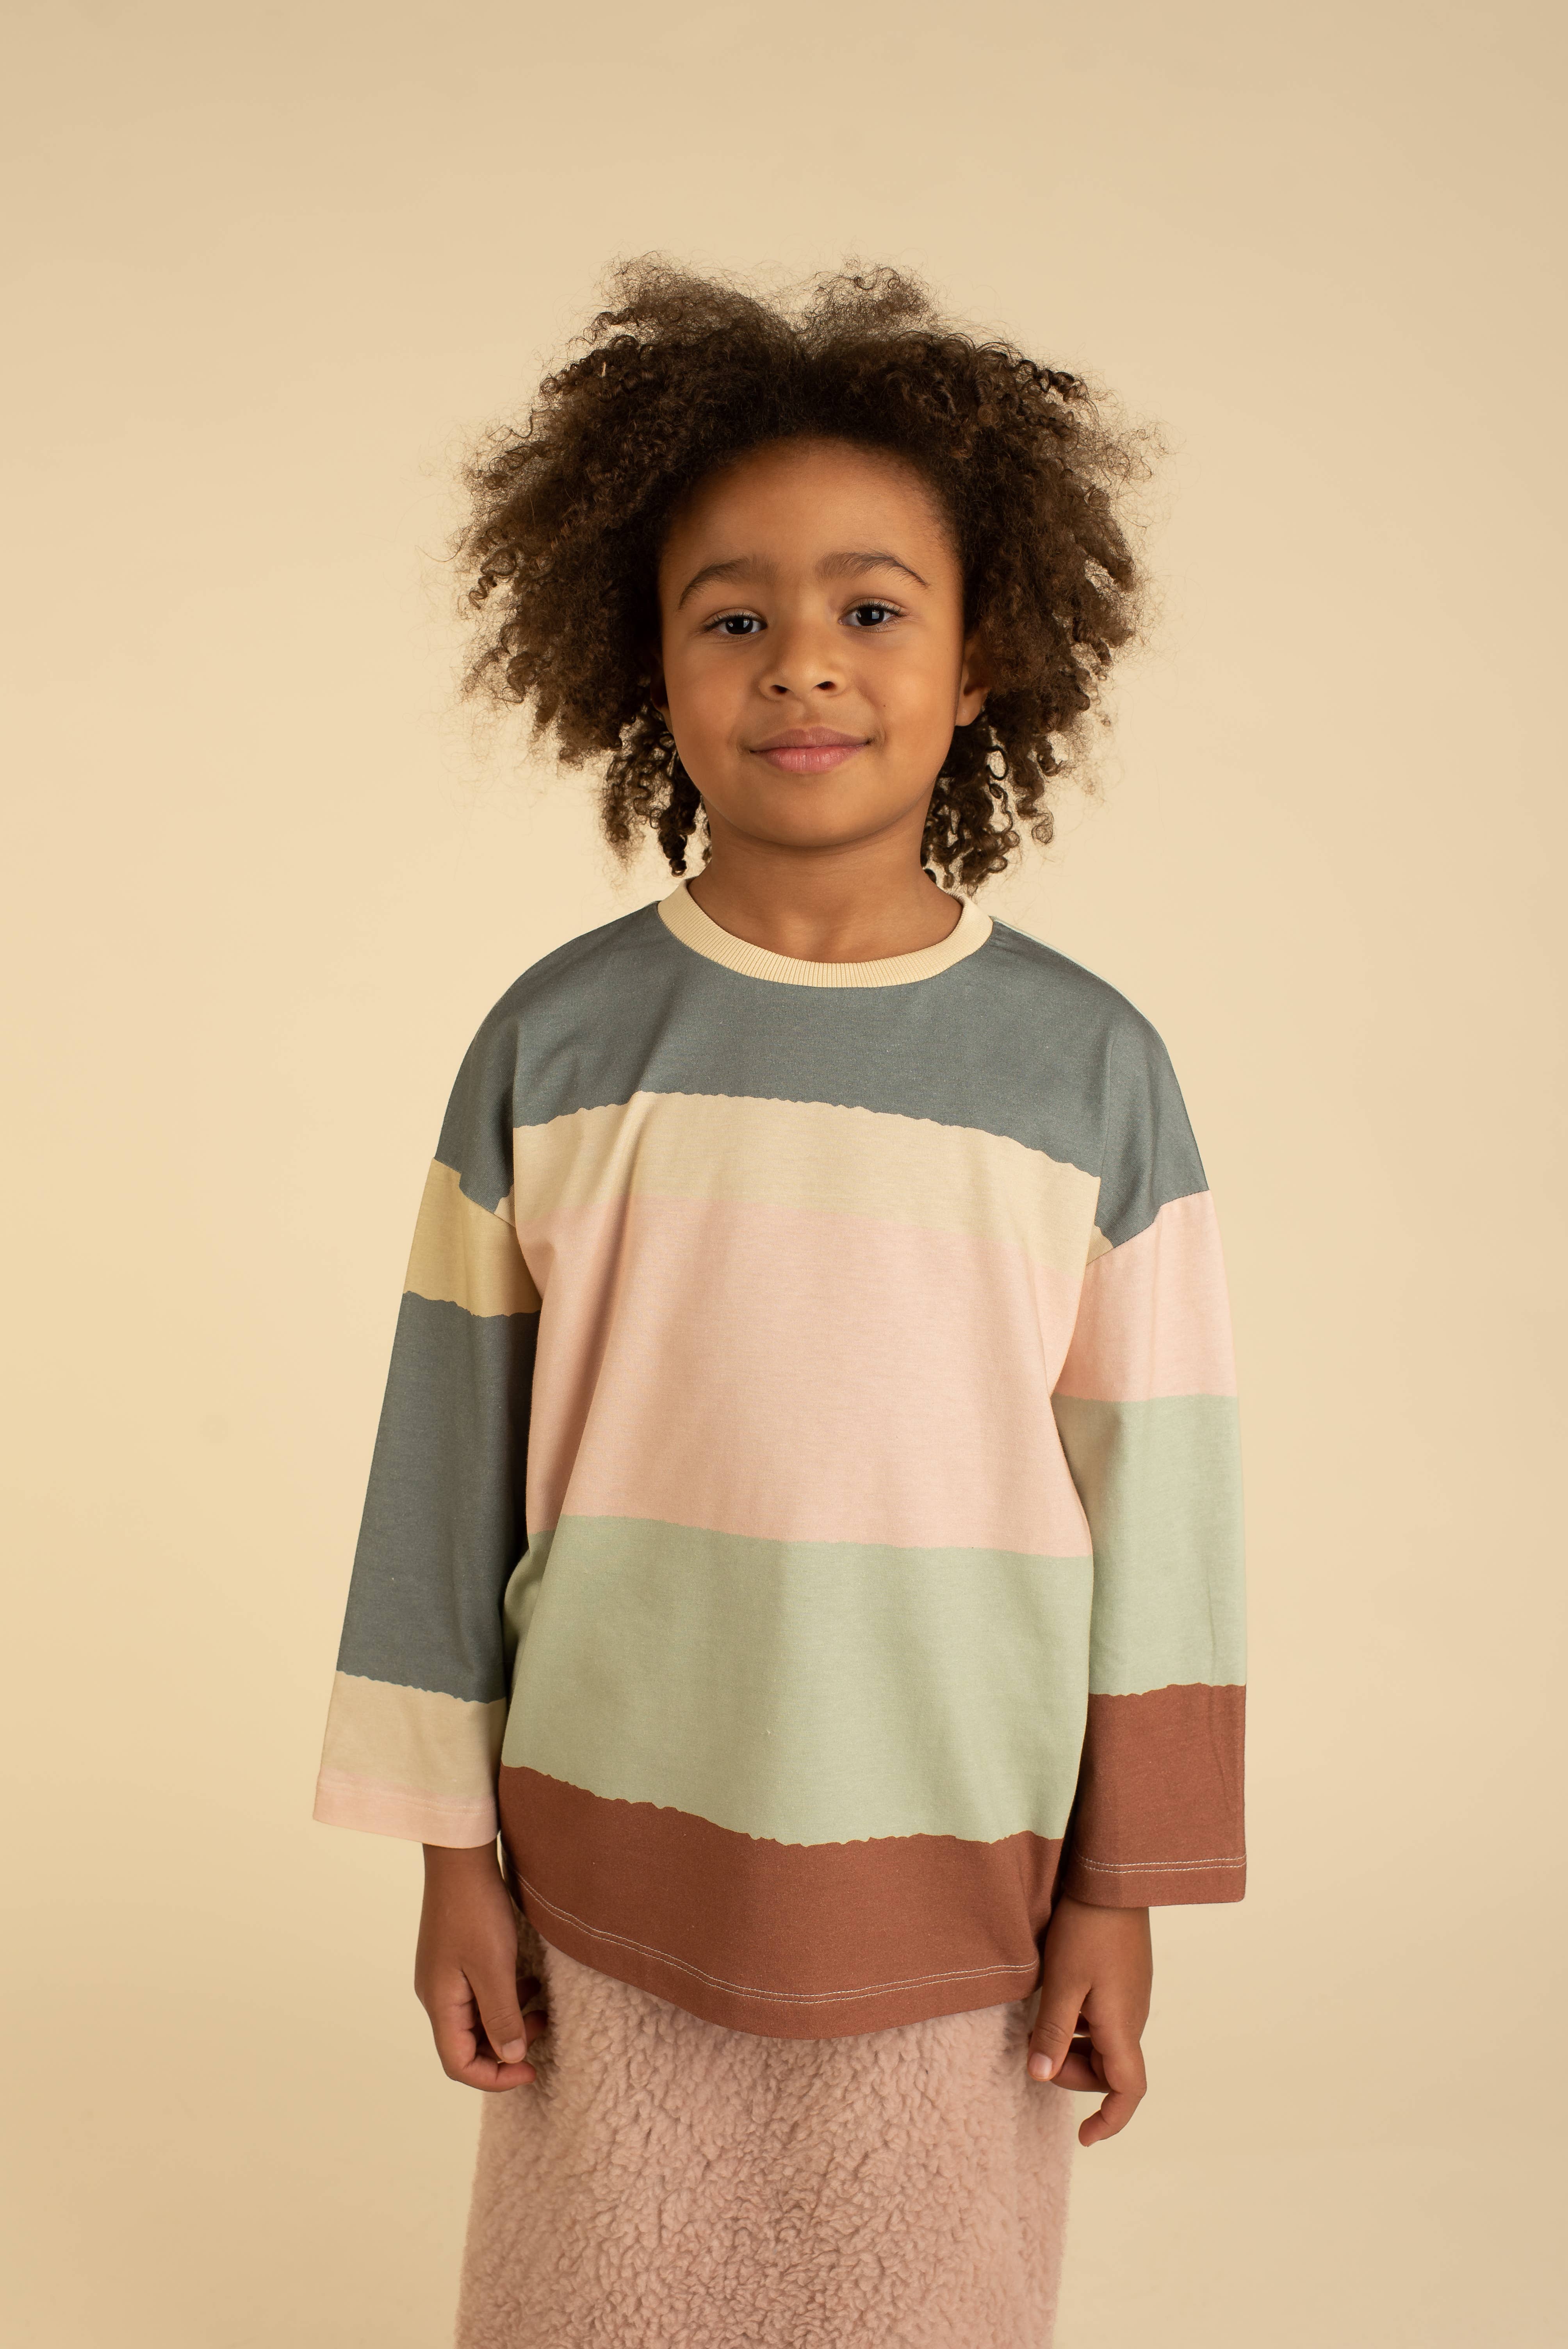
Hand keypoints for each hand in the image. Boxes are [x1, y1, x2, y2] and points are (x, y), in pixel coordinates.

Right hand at [415, 1842, 548, 2091]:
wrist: (459, 1858)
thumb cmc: (476, 1910)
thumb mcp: (495, 1967)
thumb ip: (502, 2016)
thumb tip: (512, 2056)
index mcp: (440, 2003)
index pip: (459, 2063)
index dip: (494, 2077)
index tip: (531, 2069)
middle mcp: (436, 1995)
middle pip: (467, 2044)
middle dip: (506, 2046)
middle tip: (543, 2027)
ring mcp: (444, 1976)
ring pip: (475, 2019)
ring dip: (508, 2021)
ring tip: (541, 2006)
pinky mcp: (454, 1958)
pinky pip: (478, 1994)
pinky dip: (503, 1998)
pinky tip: (527, 1982)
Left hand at [1026, 1894, 1150, 2145]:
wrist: (1113, 1881)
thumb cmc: (1087, 1929)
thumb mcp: (1062, 1982)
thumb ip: (1052, 2032)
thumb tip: (1040, 2076)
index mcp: (1121, 2027)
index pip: (1129, 2091)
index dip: (1110, 2121)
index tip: (1084, 2138)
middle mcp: (1133, 2019)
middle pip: (1109, 2071)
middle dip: (1072, 2074)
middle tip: (1038, 2051)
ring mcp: (1130, 1999)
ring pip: (1103, 2046)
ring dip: (1073, 2047)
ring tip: (1042, 2023)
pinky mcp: (1124, 1982)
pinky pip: (1104, 2021)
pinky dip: (1080, 2024)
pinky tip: (1058, 2000)